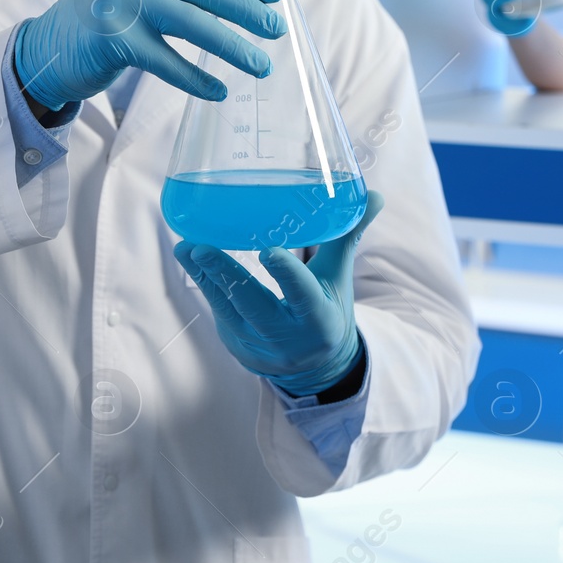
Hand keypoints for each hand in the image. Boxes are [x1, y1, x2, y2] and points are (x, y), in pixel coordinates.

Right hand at [13, 0, 284, 109]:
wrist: (48, 48)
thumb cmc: (105, 15)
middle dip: (247, 10)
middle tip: (276, 30)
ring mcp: (118, 1)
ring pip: (192, 23)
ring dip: (233, 47)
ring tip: (261, 65)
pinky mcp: (112, 39)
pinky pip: (167, 62)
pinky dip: (196, 79)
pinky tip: (219, 90)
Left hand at [173, 191, 384, 396]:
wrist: (314, 366)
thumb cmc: (328, 309)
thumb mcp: (339, 279)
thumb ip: (347, 237)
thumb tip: (375, 196)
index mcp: (320, 321)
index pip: (304, 296)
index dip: (287, 275)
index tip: (268, 251)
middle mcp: (287, 339)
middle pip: (254, 305)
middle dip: (226, 276)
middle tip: (201, 247)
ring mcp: (258, 347)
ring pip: (228, 309)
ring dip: (205, 277)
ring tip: (186, 246)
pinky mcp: (236, 346)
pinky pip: (218, 312)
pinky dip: (204, 285)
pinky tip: (190, 258)